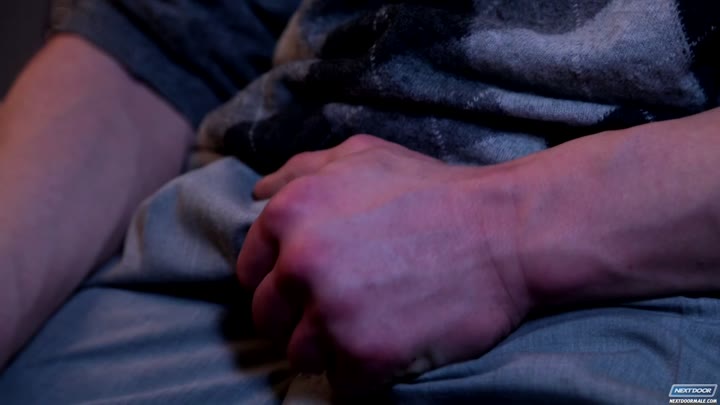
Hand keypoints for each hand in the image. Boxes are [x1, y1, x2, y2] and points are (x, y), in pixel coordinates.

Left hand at [237, 135, 530, 393]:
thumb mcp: (362, 156)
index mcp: (290, 214)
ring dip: (330, 349)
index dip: (280, 282)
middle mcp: (300, 262)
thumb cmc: (433, 192)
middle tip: (345, 309)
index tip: (312, 286)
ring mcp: (332, 312)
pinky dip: (363, 375)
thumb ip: (300, 171)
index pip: (250, 272)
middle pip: (267, 319)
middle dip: (299, 318)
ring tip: (372, 326)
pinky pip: (341, 385)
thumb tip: (256, 195)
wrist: (505, 233)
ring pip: (299, 356)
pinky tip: (392, 347)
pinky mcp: (365, 355)